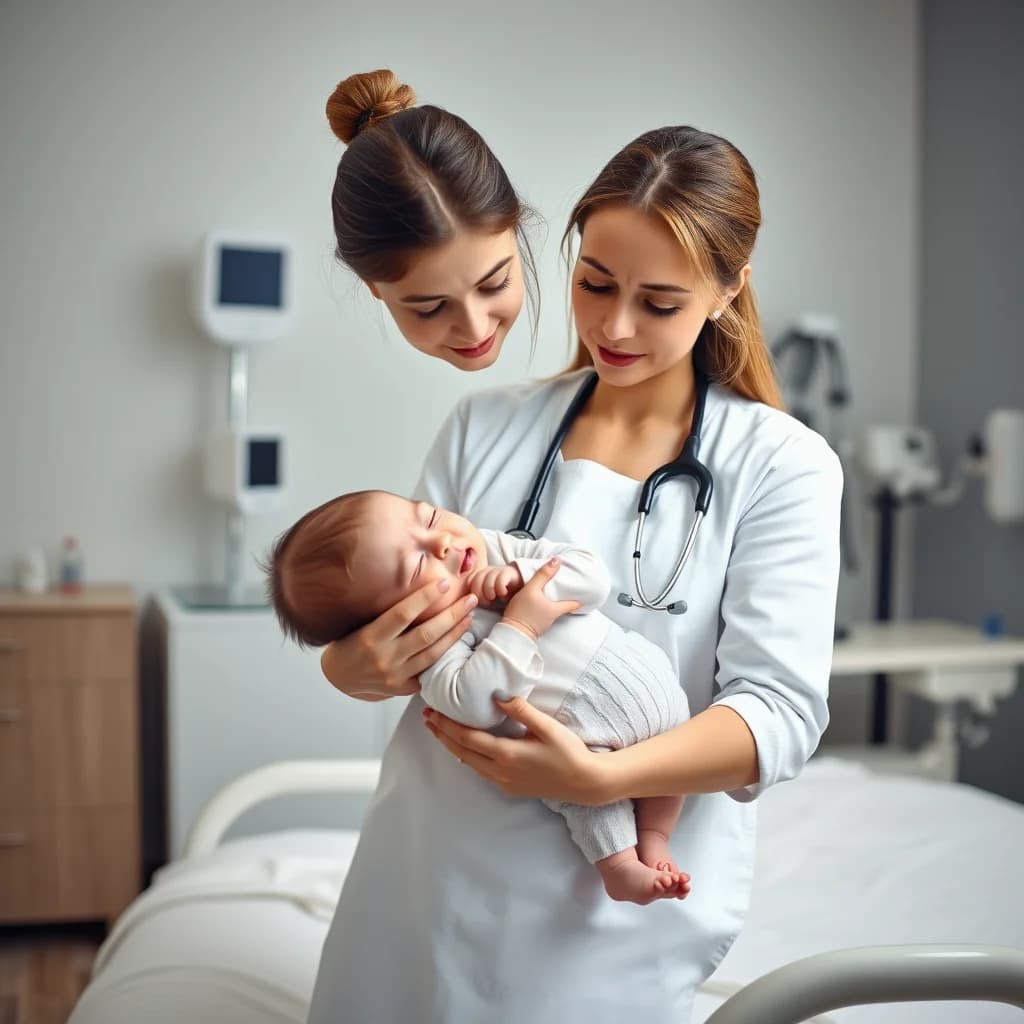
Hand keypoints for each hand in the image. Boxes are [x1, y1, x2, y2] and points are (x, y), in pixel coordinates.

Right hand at [320, 579, 477, 700]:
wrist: (337, 678)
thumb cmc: (349, 643)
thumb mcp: (360, 623)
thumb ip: (386, 612)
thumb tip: (416, 586)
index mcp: (370, 637)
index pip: (402, 613)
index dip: (425, 597)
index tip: (444, 583)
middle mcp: (384, 658)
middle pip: (426, 634)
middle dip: (452, 614)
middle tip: (470, 599)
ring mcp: (395, 676)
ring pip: (433, 653)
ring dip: (455, 634)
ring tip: (469, 616)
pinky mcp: (402, 689)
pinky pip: (429, 671)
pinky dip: (445, 656)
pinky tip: (458, 642)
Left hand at [422, 697, 610, 804]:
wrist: (586, 782)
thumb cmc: (569, 752)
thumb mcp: (546, 726)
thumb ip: (520, 709)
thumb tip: (496, 695)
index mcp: (506, 754)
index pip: (467, 738)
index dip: (447, 725)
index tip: (433, 712)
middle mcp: (500, 772)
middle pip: (461, 752)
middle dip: (442, 735)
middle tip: (427, 719)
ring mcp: (504, 783)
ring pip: (469, 764)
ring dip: (453, 747)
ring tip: (440, 732)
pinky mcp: (511, 788)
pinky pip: (481, 772)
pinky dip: (468, 757)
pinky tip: (467, 749)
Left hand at [468, 564, 522, 606]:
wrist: (520, 586)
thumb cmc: (499, 595)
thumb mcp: (486, 597)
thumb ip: (475, 598)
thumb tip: (467, 605)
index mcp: (478, 576)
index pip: (468, 582)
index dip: (473, 594)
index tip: (479, 603)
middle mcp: (486, 571)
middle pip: (476, 581)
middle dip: (480, 595)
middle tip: (488, 603)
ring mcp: (497, 570)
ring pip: (487, 581)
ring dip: (490, 593)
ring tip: (496, 598)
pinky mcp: (508, 572)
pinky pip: (500, 580)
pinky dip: (500, 590)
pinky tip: (503, 594)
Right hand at [502, 558, 579, 639]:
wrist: (511, 633)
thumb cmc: (522, 611)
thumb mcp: (531, 589)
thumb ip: (543, 575)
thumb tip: (557, 560)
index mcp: (556, 609)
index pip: (573, 604)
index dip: (578, 599)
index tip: (583, 594)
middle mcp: (552, 618)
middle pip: (562, 607)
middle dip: (564, 599)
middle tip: (565, 591)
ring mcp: (544, 624)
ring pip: (552, 611)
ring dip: (552, 604)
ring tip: (550, 595)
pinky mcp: (534, 627)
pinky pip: (542, 616)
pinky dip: (542, 609)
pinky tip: (536, 605)